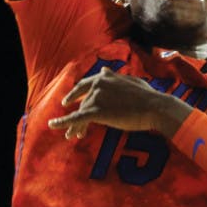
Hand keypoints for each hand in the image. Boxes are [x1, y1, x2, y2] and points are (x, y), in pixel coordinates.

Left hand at [48, 67, 186, 138]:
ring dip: (76, 124)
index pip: (87, 83)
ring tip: (74, 135)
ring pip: (80, 112)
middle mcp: (98, 84)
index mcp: (106, 77)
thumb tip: (105, 71)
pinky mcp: (96, 111)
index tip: (71, 98)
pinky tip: (53, 125)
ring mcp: (96, 97)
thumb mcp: (132, 81)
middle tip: (66, 111)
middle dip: (74, 106)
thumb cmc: (147, 96)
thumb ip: (116, 77)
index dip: (78, 91)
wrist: (154, 107)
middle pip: (82, 99)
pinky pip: (75, 118)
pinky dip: (62, 122)